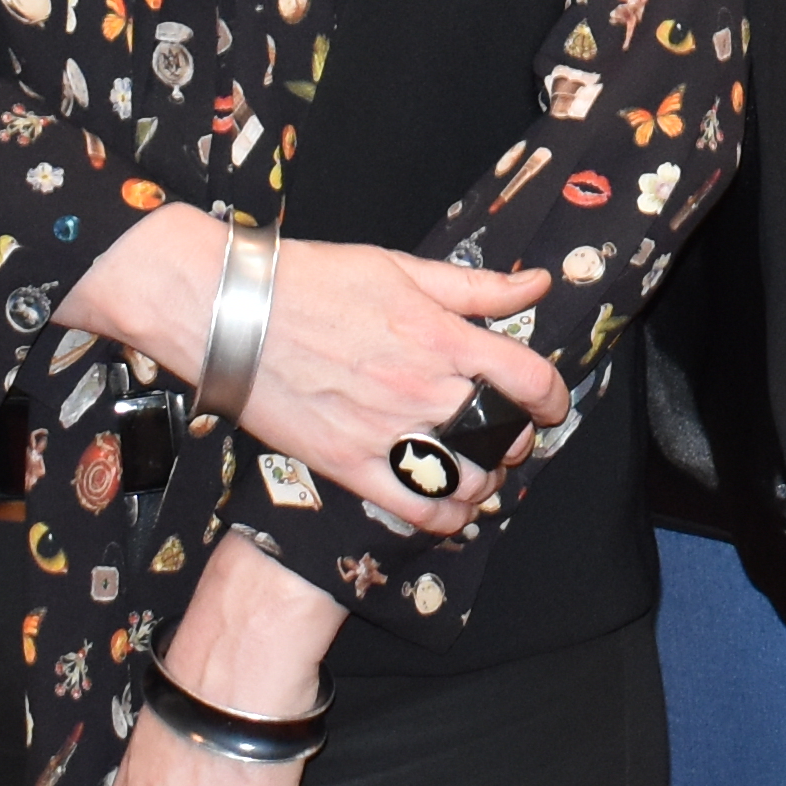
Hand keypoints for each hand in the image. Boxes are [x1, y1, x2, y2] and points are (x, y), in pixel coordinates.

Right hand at [242, 243, 567, 532]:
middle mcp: (422, 389)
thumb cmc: (312, 282)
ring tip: (482, 469)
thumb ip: (473, 286)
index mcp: (440, 337)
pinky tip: (453, 509)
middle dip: (517, 438)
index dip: (552, 395)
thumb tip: (535, 282)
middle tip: (509, 433)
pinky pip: (415, 508)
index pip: (528, 378)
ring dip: (487, 480)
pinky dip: (446, 517)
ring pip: (467, 478)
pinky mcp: (350, 464)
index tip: (549, 401)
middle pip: (502, 434)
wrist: (232, 313)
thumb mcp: (399, 268)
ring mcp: (386, 431)